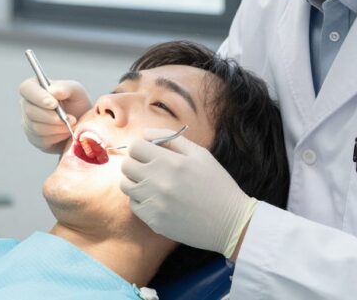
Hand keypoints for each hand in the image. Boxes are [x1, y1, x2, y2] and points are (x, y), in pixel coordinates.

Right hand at [19, 78, 91, 153]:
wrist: (82, 125)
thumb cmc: (77, 104)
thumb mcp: (76, 91)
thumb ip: (65, 88)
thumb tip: (52, 91)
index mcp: (34, 87)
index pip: (26, 88)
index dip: (38, 97)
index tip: (54, 104)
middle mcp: (27, 104)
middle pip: (30, 111)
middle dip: (52, 117)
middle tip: (71, 119)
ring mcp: (28, 122)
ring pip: (36, 127)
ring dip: (58, 127)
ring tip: (72, 124)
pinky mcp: (34, 138)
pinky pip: (42, 139)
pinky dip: (58, 136)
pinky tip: (66, 132)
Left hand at [120, 129, 256, 257]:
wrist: (231, 223)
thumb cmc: (217, 185)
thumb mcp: (200, 154)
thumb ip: (171, 138)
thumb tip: (145, 133)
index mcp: (170, 162)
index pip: (134, 146)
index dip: (140, 147)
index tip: (148, 152)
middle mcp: (158, 181)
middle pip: (126, 165)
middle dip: (135, 162)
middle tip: (149, 167)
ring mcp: (154, 203)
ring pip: (125, 185)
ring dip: (135, 181)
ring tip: (152, 183)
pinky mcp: (153, 220)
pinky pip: (134, 204)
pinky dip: (141, 200)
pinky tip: (157, 199)